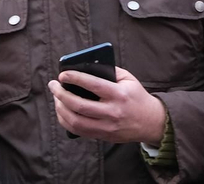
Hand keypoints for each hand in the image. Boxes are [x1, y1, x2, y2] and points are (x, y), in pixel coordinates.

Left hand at [48, 65, 167, 145]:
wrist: (150, 122)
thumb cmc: (136, 96)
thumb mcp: (128, 79)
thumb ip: (110, 71)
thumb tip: (85, 67)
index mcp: (119, 94)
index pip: (93, 85)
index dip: (75, 78)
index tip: (63, 74)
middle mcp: (112, 112)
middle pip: (79, 105)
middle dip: (61, 94)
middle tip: (53, 85)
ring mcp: (106, 127)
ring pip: (75, 121)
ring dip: (60, 108)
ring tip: (56, 97)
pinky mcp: (102, 136)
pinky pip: (78, 131)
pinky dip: (65, 121)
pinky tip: (62, 111)